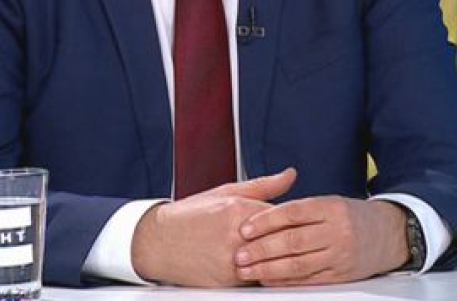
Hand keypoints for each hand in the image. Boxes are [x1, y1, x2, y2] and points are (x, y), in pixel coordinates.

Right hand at [131, 168, 296, 286]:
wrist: (157, 242)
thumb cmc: (191, 216)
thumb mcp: (226, 192)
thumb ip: (263, 186)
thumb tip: (290, 175)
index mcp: (238, 209)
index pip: (283, 216)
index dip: (293, 219)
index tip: (298, 221)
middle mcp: (235, 235)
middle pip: (280, 240)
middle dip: (290, 241)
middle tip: (298, 240)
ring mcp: (231, 260)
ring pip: (271, 262)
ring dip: (278, 259)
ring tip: (282, 255)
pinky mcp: (226, 281)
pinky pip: (256, 279)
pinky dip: (262, 274)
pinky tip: (263, 267)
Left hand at [234, 196, 408, 285]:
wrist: (388, 235)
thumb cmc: (351, 216)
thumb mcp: (329, 202)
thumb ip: (298, 207)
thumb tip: (261, 208)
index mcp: (331, 207)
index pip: (292, 213)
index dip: (266, 221)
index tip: (245, 227)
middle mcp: (337, 231)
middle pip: (293, 241)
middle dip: (262, 249)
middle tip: (239, 253)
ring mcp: (340, 255)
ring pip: (298, 264)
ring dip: (268, 268)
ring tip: (246, 269)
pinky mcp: (340, 275)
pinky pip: (308, 279)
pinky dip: (285, 281)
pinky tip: (267, 279)